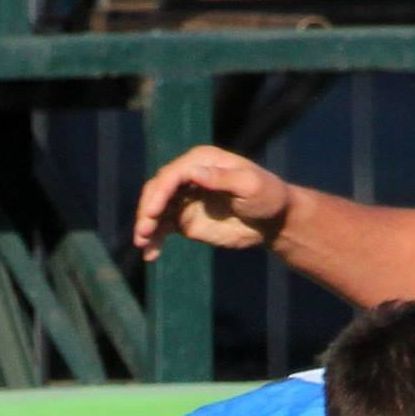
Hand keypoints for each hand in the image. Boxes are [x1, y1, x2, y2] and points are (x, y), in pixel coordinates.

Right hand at [134, 146, 291, 259]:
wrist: (273, 220)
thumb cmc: (267, 196)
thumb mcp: (250, 185)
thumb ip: (223, 179)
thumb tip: (195, 172)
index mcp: (201, 161)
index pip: (173, 174)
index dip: (160, 192)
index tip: (153, 212)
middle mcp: (187, 176)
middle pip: (158, 190)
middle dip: (147, 210)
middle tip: (143, 231)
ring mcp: (184, 198)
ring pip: (155, 209)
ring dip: (146, 225)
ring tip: (142, 244)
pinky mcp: (184, 218)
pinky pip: (162, 227)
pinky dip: (154, 239)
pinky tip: (150, 254)